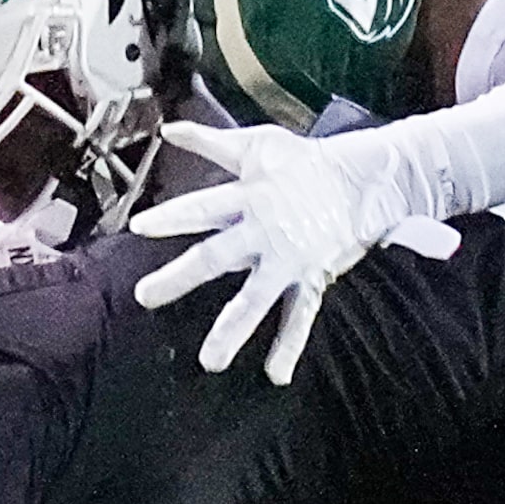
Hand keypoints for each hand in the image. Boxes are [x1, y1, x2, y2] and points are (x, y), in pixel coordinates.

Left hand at [131, 122, 394, 382]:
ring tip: (210, 362)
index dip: (173, 216)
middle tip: (146, 297)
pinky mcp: (310, 279)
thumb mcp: (256, 145)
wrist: (363, 181)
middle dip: (179, 278)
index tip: (141, 228)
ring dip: (231, 332)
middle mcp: (263, 233)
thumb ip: (210, 142)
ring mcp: (287, 262)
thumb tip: (170, 128)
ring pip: (255, 300)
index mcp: (247, 198)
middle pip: (215, 258)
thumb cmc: (306, 162)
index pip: (203, 208)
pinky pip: (299, 317)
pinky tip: (275, 375)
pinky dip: (289, 346)